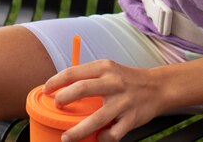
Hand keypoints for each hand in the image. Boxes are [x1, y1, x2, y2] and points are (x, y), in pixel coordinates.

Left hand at [43, 59, 161, 141]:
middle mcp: (113, 82)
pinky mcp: (131, 119)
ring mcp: (122, 102)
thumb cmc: (126, 79)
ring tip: (66, 137)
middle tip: (56, 106)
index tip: (46, 89)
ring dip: (77, 131)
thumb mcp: (108, 69)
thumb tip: (62, 87)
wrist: (156, 87)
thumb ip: (89, 76)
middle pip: (82, 89)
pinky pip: (112, 134)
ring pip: (96, 119)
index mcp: (104, 68)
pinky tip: (98, 137)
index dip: (57, 81)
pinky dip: (102, 138)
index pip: (74, 72)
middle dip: (64, 99)